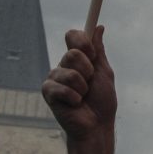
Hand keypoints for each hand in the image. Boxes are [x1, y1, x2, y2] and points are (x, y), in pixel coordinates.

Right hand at [42, 28, 117, 153]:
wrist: (97, 126)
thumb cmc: (102, 102)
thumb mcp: (104, 73)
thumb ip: (99, 51)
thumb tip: (99, 27)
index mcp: (79, 59)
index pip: (73, 36)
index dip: (82, 41)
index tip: (92, 53)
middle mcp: (64, 65)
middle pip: (72, 52)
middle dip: (87, 69)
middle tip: (90, 82)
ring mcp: (54, 78)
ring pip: (68, 72)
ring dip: (82, 87)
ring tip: (83, 97)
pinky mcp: (48, 92)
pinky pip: (61, 88)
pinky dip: (74, 97)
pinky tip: (75, 105)